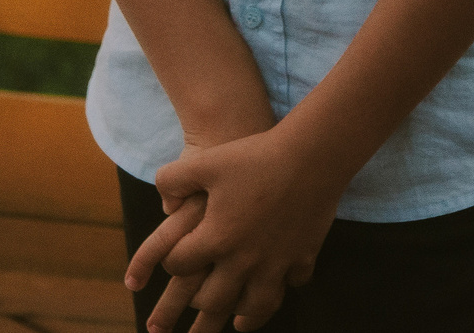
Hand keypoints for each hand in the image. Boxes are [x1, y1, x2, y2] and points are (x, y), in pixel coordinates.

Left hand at [129, 128, 342, 331]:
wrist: (310, 157)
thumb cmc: (255, 157)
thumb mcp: (205, 162)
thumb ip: (173, 179)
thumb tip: (163, 198)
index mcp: (216, 239)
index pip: (179, 265)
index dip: (171, 261)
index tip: (174, 258)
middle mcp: (244, 260)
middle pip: (214, 300)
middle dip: (200, 307)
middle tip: (194, 309)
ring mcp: (276, 263)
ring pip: (256, 306)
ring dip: (244, 316)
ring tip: (238, 323)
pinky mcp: (303, 257)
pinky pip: (292, 283)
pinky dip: (284, 287)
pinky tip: (279, 284)